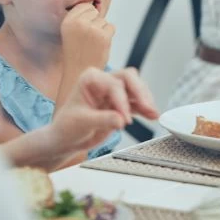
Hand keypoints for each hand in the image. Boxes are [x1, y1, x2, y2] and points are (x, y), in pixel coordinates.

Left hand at [39, 68, 158, 169]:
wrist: (66, 140)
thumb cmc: (67, 127)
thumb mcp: (82, 123)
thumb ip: (102, 119)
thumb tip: (121, 119)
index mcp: (91, 79)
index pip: (114, 85)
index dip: (122, 101)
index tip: (125, 119)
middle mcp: (104, 81)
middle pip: (129, 79)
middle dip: (140, 92)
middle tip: (148, 107)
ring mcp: (113, 93)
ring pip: (136, 89)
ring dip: (145, 100)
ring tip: (153, 113)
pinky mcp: (120, 105)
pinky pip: (136, 103)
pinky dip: (145, 109)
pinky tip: (152, 116)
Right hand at [60, 3, 114, 71]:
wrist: (80, 72)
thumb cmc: (77, 52)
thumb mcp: (70, 32)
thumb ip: (79, 18)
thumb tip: (95, 4)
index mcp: (68, 21)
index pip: (84, 6)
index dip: (87, 17)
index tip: (83, 30)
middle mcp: (79, 23)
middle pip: (95, 12)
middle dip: (94, 23)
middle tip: (88, 39)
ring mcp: (92, 29)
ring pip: (104, 21)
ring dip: (102, 31)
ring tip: (93, 44)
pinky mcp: (104, 36)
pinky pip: (111, 27)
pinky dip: (108, 36)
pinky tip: (100, 45)